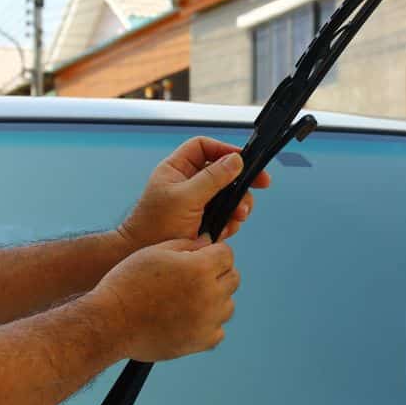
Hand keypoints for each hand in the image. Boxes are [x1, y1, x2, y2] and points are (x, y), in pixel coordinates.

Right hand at [94, 237, 239, 361]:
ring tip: (189, 299)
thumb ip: (187, 244)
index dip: (213, 253)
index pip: (227, 254)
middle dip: (217, 274)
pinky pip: (218, 331)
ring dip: (215, 300)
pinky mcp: (200, 342)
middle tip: (193, 278)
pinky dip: (208, 325)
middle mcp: (210, 294)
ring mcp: (207, 320)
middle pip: (232, 278)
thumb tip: (208, 242)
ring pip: (228, 305)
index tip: (199, 257)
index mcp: (200, 268)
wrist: (110, 322)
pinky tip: (189, 319)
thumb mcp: (154, 252)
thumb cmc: (128, 283)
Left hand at [119, 137, 271, 247]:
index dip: (224, 149)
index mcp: (177, 169)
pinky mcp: (204, 221)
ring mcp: (197, 202)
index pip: (203, 147)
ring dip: (239, 204)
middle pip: (223, 170)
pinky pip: (227, 214)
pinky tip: (226, 230)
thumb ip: (212, 178)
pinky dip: (232, 221)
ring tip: (239, 215)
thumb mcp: (185, 198)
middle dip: (240, 180)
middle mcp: (188, 183)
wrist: (144, 257)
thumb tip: (235, 160)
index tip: (243, 159)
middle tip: (261, 183)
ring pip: (229, 194)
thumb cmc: (154, 227)